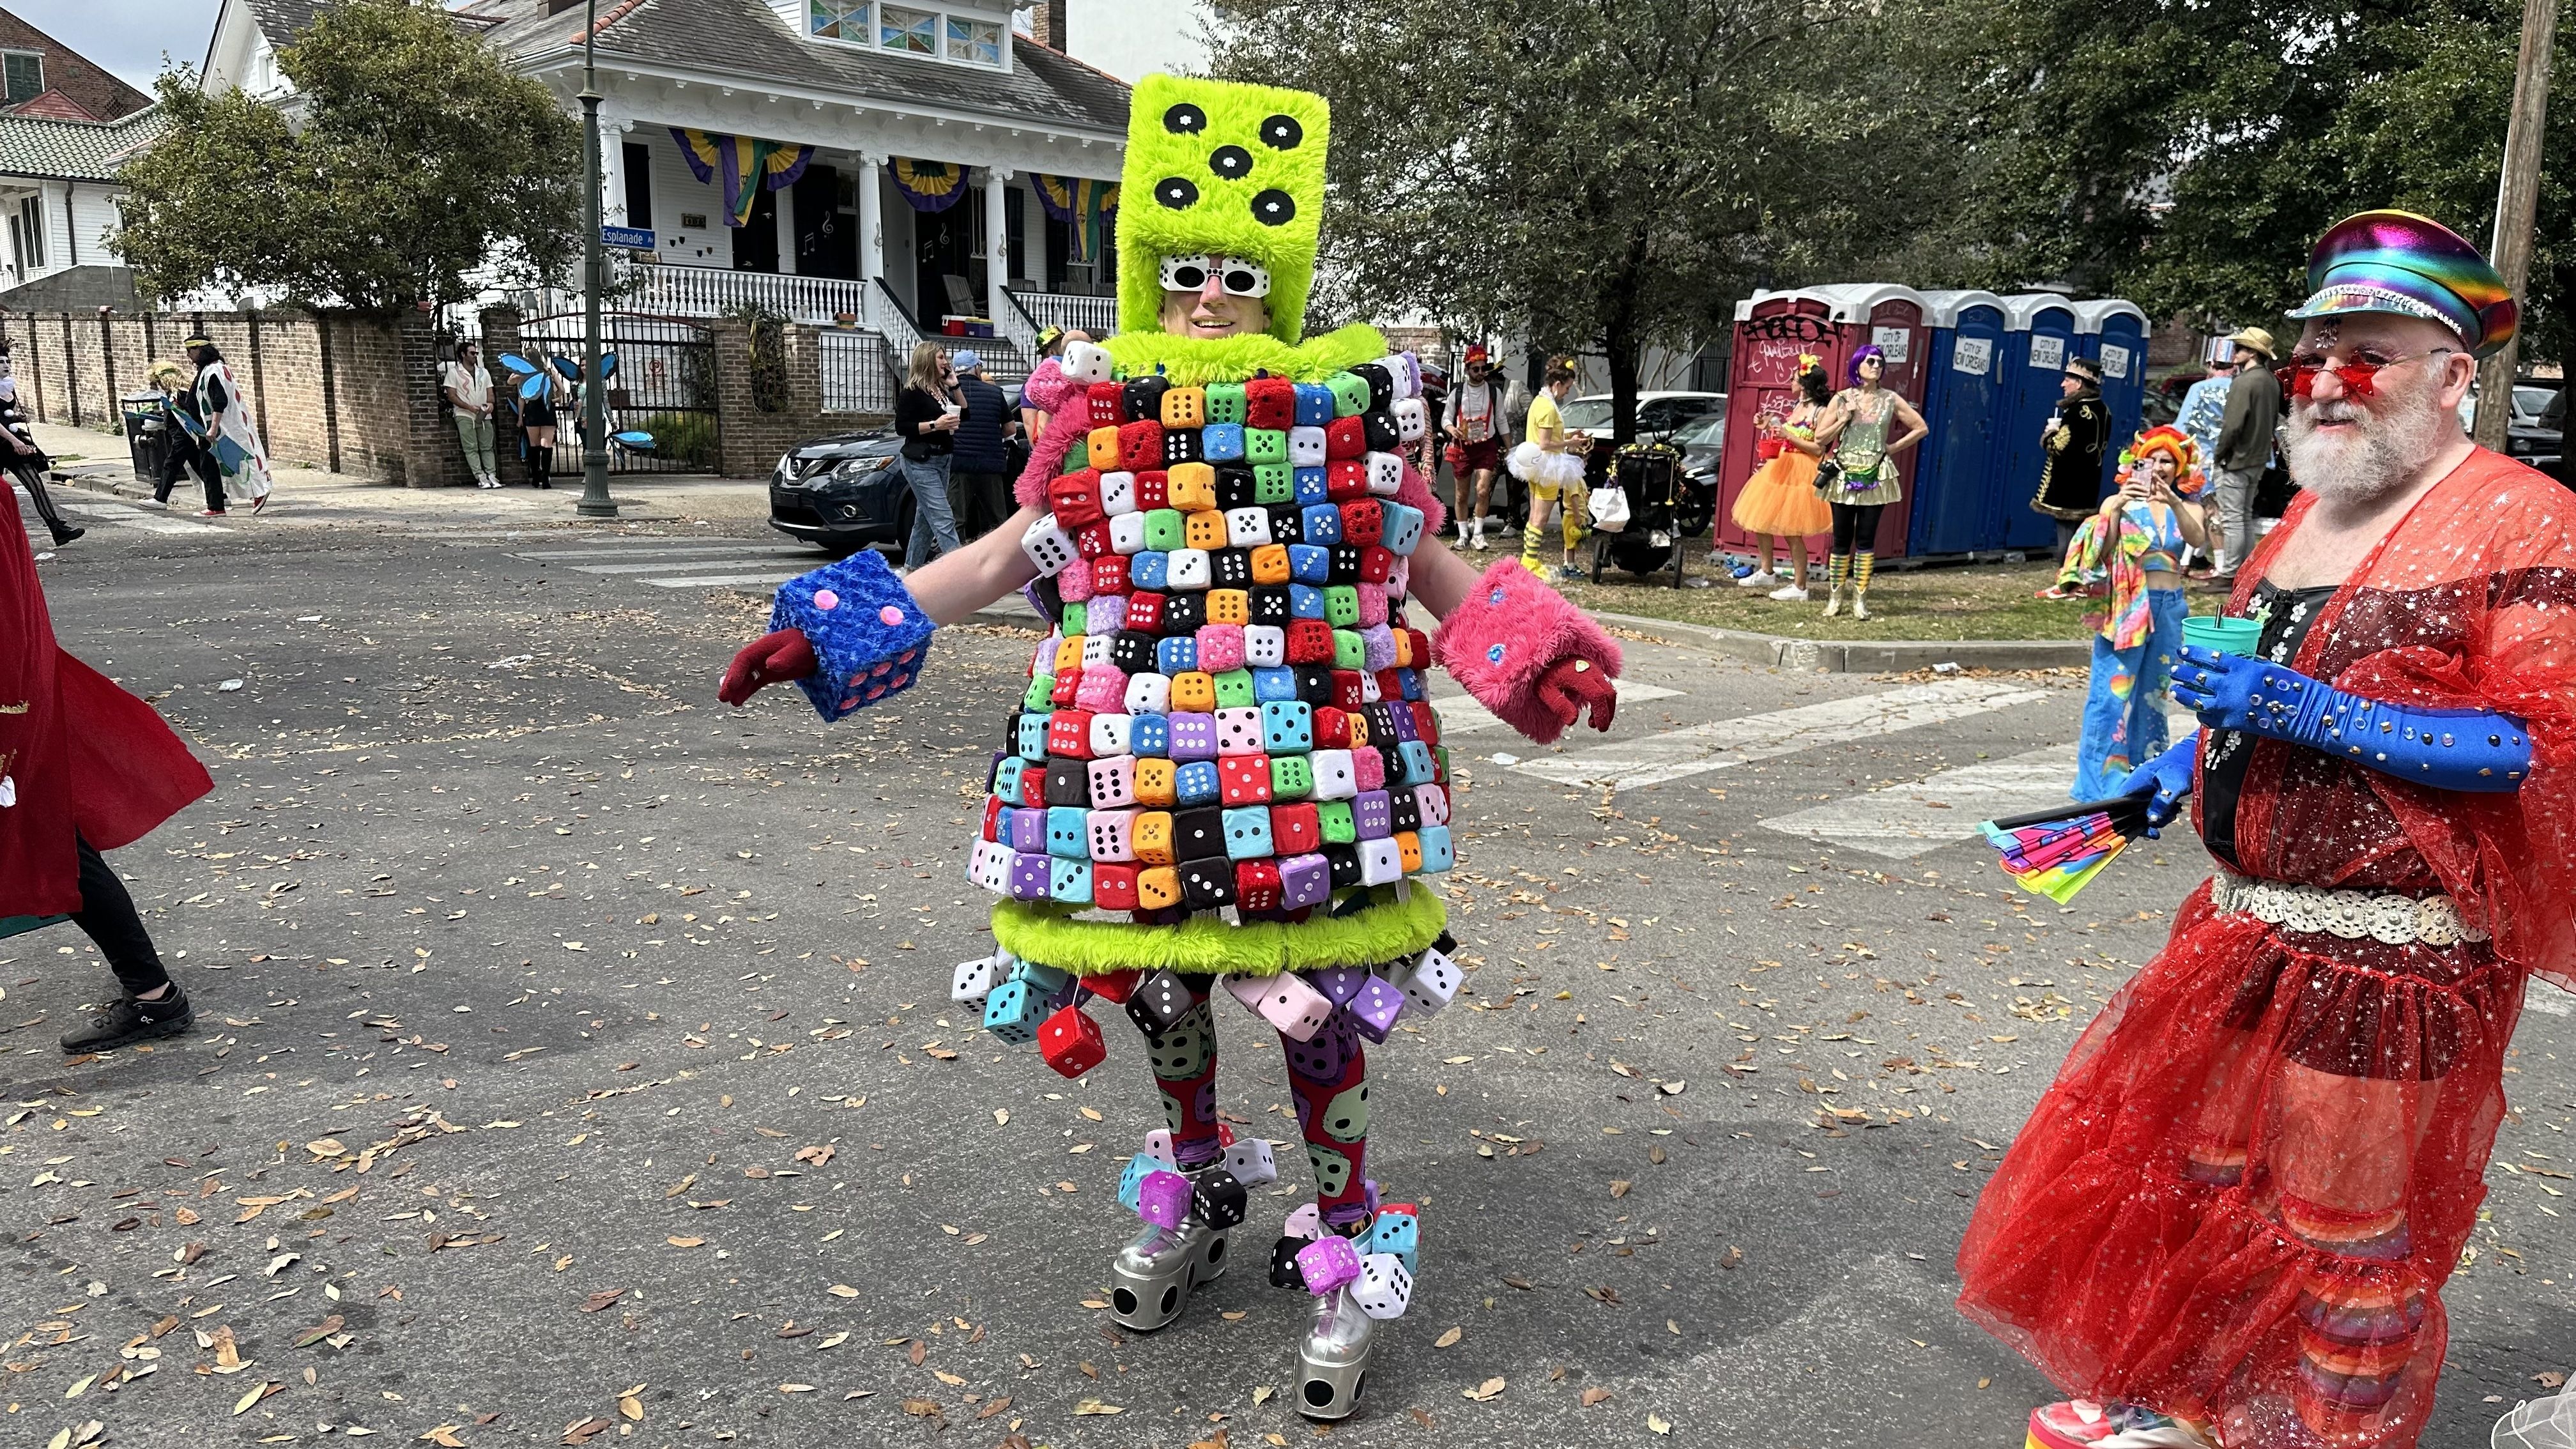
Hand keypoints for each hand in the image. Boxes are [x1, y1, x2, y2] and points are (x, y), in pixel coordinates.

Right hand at [719, 629, 817, 705]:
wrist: (816, 646)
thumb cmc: (807, 646)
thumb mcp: (797, 651)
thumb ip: (785, 658)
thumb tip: (769, 665)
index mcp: (763, 647)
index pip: (744, 659)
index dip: (735, 672)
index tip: (730, 686)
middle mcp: (759, 654)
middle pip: (740, 668)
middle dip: (730, 682)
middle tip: (723, 698)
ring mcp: (763, 663)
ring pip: (745, 677)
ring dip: (737, 689)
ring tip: (730, 703)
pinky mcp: (769, 672)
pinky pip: (753, 682)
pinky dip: (746, 691)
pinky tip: (738, 702)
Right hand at [938, 414, 961, 430]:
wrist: (936, 425)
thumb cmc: (939, 420)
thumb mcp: (942, 416)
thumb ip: (946, 415)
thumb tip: (949, 414)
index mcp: (946, 418)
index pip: (951, 417)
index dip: (954, 416)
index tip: (957, 416)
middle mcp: (947, 421)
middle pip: (953, 420)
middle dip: (956, 420)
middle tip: (959, 419)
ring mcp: (947, 425)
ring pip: (953, 424)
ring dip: (956, 423)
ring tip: (959, 422)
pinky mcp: (947, 428)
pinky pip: (951, 428)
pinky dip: (955, 428)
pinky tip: (957, 427)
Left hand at [1533, 658, 1615, 734]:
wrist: (1551, 658)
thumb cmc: (1548, 675)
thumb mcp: (1546, 691)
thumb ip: (1559, 706)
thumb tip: (1573, 721)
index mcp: (1580, 676)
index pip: (1598, 695)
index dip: (1601, 713)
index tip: (1599, 727)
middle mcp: (1592, 671)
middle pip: (1609, 694)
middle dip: (1607, 713)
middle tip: (1600, 728)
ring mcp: (1596, 670)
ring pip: (1610, 690)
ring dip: (1607, 708)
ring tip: (1593, 722)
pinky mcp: (1597, 672)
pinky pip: (1607, 687)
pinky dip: (1605, 701)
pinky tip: (1593, 711)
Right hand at [2121, 730, 2199, 833]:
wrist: (2189, 760)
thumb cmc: (2179, 768)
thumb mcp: (2173, 785)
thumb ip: (2162, 801)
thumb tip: (2151, 819)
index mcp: (2133, 785)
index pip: (2121, 807)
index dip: (2128, 820)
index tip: (2144, 827)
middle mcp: (2136, 791)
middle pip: (2133, 814)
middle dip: (2149, 821)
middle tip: (2165, 820)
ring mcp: (2144, 794)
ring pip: (2145, 814)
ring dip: (2159, 818)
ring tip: (2174, 812)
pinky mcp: (2153, 797)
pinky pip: (2153, 811)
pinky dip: (2162, 815)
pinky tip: (2173, 812)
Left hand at [2171, 644, 2319, 738]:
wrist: (2304, 712)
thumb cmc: (2291, 686)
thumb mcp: (2270, 667)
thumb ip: (2248, 664)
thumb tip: (2233, 662)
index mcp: (2241, 668)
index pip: (2209, 657)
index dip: (2193, 653)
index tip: (2182, 650)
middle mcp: (2230, 686)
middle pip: (2197, 677)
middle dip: (2182, 673)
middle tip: (2174, 670)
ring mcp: (2228, 706)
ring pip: (2195, 699)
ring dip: (2183, 693)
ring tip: (2175, 689)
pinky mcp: (2230, 723)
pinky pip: (2206, 718)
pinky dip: (2200, 713)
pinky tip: (2196, 709)